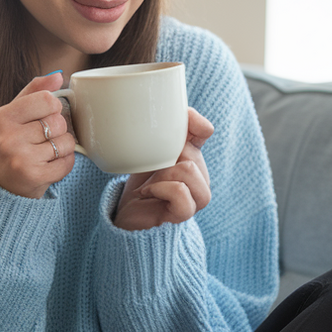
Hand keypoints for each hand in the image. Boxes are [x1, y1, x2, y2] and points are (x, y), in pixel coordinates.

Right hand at [0, 73, 75, 198]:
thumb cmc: (7, 144)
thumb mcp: (12, 115)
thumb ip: (33, 92)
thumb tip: (58, 75)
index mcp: (3, 117)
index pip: (46, 100)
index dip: (53, 107)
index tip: (46, 115)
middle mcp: (9, 137)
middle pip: (58, 122)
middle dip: (58, 129)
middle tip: (44, 138)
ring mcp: (21, 159)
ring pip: (65, 142)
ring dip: (62, 148)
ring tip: (46, 153)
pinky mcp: (34, 176)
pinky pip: (67, 163)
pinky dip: (64, 163)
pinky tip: (49, 165)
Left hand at [113, 108, 213, 230]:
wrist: (127, 217)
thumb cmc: (139, 184)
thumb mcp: (147, 152)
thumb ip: (160, 132)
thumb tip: (177, 115)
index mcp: (193, 158)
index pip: (203, 130)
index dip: (191, 123)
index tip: (168, 128)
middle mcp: (201, 177)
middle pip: (190, 152)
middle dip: (164, 157)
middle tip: (149, 171)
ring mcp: (196, 197)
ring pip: (189, 170)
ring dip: (162, 174)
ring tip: (149, 184)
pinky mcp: (184, 214)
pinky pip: (180, 192)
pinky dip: (160, 189)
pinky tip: (148, 193)